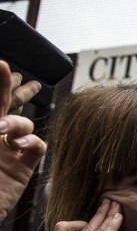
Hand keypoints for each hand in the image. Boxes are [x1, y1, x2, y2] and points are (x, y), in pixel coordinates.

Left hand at [0, 61, 46, 219]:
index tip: (1, 64)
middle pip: (9, 106)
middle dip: (15, 93)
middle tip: (19, 87)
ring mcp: (9, 150)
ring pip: (25, 124)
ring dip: (18, 124)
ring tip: (5, 134)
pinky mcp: (23, 166)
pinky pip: (38, 148)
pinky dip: (33, 143)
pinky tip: (20, 148)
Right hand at [50, 199, 122, 230]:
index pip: (62, 229)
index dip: (77, 222)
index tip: (91, 222)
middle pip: (83, 226)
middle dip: (98, 213)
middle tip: (109, 201)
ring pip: (95, 230)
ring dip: (108, 216)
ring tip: (117, 205)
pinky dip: (113, 227)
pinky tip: (119, 218)